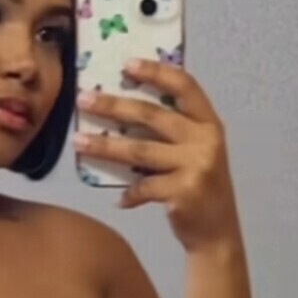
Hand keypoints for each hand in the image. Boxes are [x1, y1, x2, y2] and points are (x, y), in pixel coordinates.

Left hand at [75, 59, 241, 253]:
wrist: (218, 232)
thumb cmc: (199, 188)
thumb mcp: (196, 153)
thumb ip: (173, 132)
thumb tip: (122, 110)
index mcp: (209, 123)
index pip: (185, 86)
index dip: (156, 72)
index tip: (127, 64)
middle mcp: (206, 140)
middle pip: (152, 115)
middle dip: (114, 106)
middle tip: (84, 99)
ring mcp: (196, 165)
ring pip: (140, 150)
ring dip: (106, 146)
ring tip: (79, 141)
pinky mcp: (184, 191)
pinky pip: (144, 186)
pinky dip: (129, 194)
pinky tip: (119, 199)